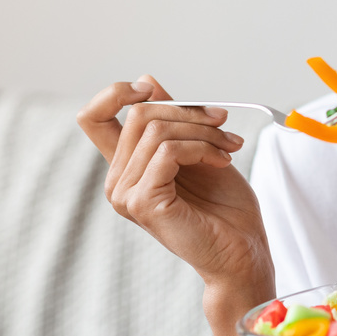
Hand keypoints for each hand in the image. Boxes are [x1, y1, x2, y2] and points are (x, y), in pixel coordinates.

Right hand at [77, 76, 271, 291]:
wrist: (242, 253)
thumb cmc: (224, 208)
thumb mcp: (198, 149)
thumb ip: (171, 120)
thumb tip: (147, 82)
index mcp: (126, 167)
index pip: (94, 117)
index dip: (116, 93)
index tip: (152, 89)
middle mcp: (118, 181)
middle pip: (137, 114)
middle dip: (188, 111)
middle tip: (223, 123)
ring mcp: (126, 194)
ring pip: (157, 131)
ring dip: (203, 132)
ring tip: (229, 147)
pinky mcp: (143, 203)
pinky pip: (169, 152)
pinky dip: (203, 149)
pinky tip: (221, 162)